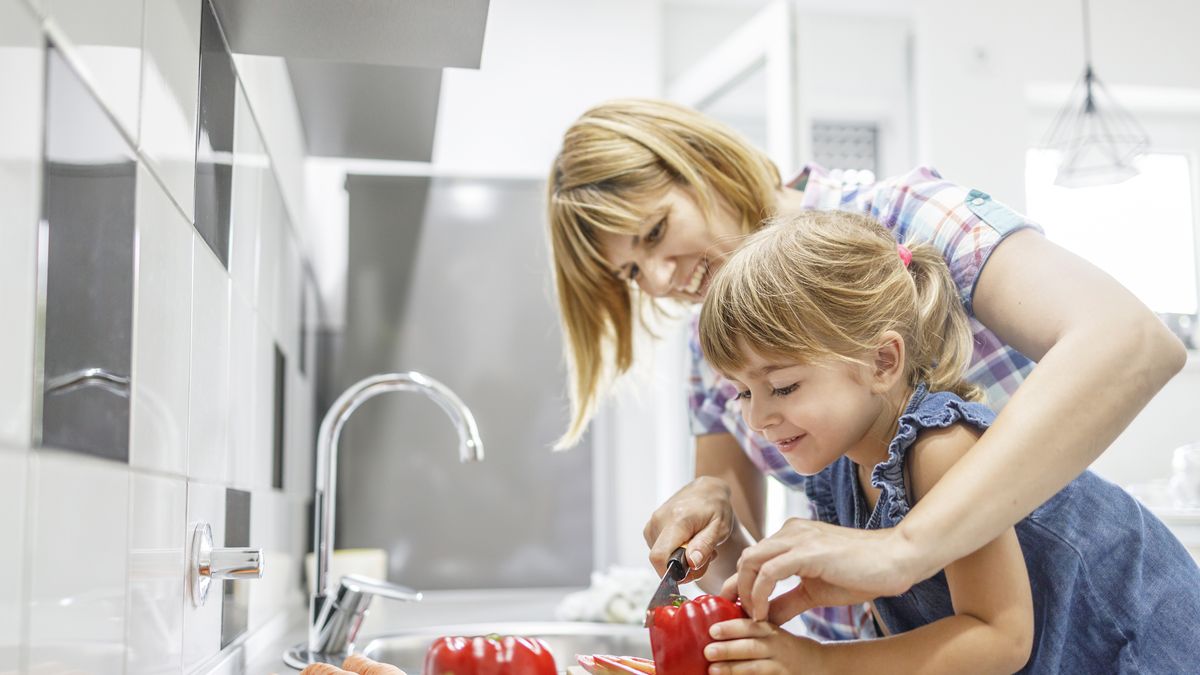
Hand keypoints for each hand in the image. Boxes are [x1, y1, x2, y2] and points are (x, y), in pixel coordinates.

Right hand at [643, 476, 734, 582]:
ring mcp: (652, 523)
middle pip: (662, 560)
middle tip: (703, 557)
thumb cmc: (716, 507)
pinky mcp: (651, 526)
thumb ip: (705, 545)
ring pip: (661, 556)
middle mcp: (659, 520)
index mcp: (677, 520)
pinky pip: (659, 549)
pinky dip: (673, 552)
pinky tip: (687, 542)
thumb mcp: (719, 527)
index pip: (659, 556)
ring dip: (679, 560)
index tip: (688, 575)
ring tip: (697, 546)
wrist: (706, 489)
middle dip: (683, 568)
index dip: (670, 574)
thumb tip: (690, 563)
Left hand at [704, 618, 824, 673]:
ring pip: (755, 669)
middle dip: (728, 650)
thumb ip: (752, 631)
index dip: (731, 628)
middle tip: (708, 651)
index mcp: (772, 632)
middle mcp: (777, 648)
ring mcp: (781, 668)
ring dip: (733, 669)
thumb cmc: (787, 648)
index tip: (713, 630)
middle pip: (751, 648)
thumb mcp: (774, 633)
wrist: (819, 664)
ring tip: (713, 670)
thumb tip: (714, 631)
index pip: (751, 627)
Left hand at [725, 518, 918, 622]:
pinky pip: (769, 571)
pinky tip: (764, 613)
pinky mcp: (808, 551)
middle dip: (737, 587)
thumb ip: (788, 601)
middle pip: (747, 557)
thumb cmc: (860, 573)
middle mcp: (791, 532)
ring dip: (746, 592)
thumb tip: (765, 617)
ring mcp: (798, 538)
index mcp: (792, 536)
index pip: (754, 557)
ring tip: (752, 616)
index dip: (739, 583)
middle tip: (739, 614)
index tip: (735, 608)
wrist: (894, 561)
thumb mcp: (815, 591)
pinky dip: (760, 593)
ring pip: (752, 561)